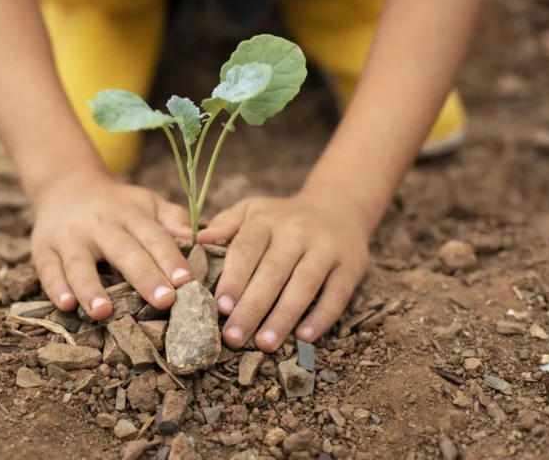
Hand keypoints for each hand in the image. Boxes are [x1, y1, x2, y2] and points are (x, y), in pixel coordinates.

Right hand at [30, 171, 192, 319]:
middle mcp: (102, 225)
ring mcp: (70, 237)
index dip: (170, 258)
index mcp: (132, 215)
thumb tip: (197, 237)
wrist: (66, 185)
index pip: (154, 237)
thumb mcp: (147, 203)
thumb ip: (173, 218)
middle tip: (164, 301)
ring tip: (104, 312)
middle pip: (124, 251)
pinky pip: (49, 269)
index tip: (186, 281)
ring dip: (91, 287)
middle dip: (144, 276)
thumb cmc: (118, 205)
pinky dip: (55, 287)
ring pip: (80, 263)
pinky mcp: (44, 248)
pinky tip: (66, 305)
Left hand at [197, 186, 370, 351]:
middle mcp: (297, 231)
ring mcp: (326, 248)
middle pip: (272, 272)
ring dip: (283, 317)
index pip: (246, 249)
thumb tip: (197, 241)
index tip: (219, 307)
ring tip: (265, 344)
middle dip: (252, 307)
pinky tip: (305, 337)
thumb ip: (226, 225)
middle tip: (233, 337)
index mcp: (266, 220)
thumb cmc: (283, 217)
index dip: (233, 278)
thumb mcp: (253, 210)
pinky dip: (322, 317)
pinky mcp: (351, 266)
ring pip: (304, 285)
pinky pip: (337, 294)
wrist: (338, 205)